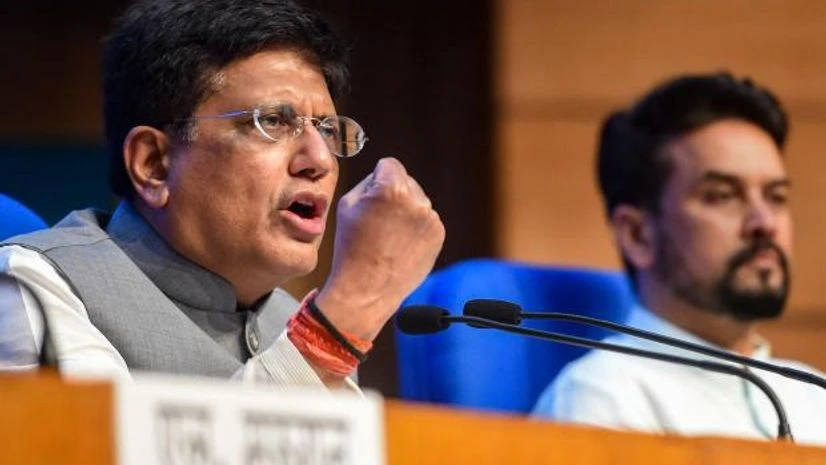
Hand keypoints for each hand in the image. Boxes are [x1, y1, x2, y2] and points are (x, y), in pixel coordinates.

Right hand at [315, 157, 444, 340]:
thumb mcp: (347, 205)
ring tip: (388, 236)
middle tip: (378, 220)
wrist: (367, 289)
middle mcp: (417, 200)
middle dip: (394, 194)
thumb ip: (368, 183)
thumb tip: (383, 176)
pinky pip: (425, 221)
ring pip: (417, 202)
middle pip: (406, 182)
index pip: (389, 164)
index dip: (378, 178)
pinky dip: (415, 229)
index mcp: (391, 189)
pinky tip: (399, 245)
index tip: (372, 195)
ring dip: (406, 212)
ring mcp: (431, 219)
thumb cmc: (351, 248)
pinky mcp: (438, 235)